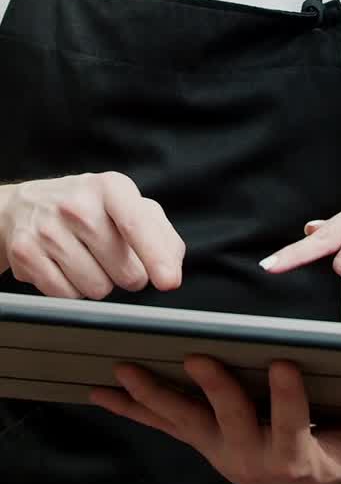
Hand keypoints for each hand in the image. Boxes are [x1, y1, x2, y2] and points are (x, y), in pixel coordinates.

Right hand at [0, 172, 184, 297]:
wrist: (25, 206)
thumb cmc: (86, 208)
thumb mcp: (125, 205)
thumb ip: (159, 232)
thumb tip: (172, 265)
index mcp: (110, 187)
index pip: (137, 224)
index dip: (156, 256)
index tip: (168, 280)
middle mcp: (77, 204)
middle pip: (125, 271)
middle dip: (128, 275)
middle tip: (113, 257)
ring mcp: (48, 229)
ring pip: (97, 289)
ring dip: (99, 283)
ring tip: (86, 259)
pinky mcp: (26, 253)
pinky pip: (67, 296)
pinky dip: (72, 290)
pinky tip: (65, 268)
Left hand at [90, 358, 340, 483]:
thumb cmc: (339, 458)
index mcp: (296, 455)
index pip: (293, 422)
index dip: (288, 396)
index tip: (283, 363)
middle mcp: (252, 455)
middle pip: (230, 420)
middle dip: (214, 388)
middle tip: (198, 356)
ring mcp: (221, 449)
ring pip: (185, 422)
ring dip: (153, 396)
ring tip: (124, 370)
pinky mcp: (202, 442)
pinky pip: (165, 425)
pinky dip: (134, 407)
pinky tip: (102, 390)